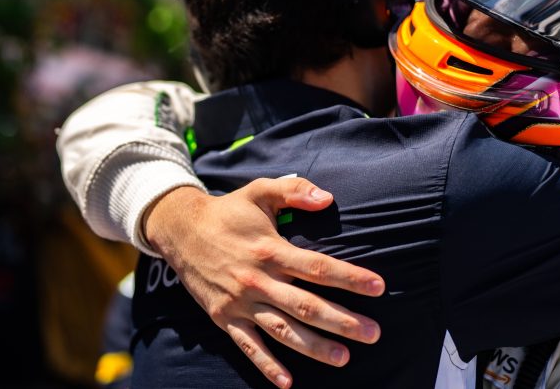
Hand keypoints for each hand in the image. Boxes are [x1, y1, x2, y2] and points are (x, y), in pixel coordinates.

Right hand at [143, 178, 384, 388]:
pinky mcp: (225, 318)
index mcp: (271, 250)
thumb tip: (327, 198)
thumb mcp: (260, 191)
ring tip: (344, 357)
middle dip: (342, 321)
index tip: (378, 287)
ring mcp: (241, 303)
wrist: (180, 231)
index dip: (350, 278)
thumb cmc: (229, 211)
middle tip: (373, 333)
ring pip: (283, 330)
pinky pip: (248, 346)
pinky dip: (267, 365)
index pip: (318, 267)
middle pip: (306, 305)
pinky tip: (288, 382)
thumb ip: (294, 191)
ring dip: (314, 347)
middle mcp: (259, 280)